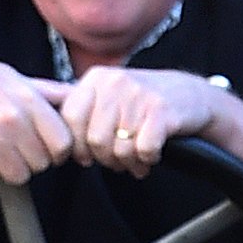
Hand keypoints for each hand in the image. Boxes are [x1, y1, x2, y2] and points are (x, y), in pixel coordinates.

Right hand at [0, 53, 73, 186]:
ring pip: (20, 176)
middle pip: (42, 164)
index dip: (57, 149)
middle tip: (14, 144)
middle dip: (32, 158)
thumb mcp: (13, 77)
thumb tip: (79, 95)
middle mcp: (12, 123)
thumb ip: (47, 92)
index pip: (63, 144)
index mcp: (27, 101)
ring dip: (10, 168)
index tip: (46, 145)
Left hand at [59, 67, 242, 200]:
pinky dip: (148, 160)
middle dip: (106, 159)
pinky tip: (153, 155)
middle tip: (120, 160)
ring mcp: (139, 96)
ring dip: (128, 163)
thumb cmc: (145, 105)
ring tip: (137, 158)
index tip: (88, 156)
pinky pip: (143, 150)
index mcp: (97, 79)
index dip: (76, 145)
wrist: (194, 98)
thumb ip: (81, 113)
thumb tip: (48, 139)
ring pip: (118, 149)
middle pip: (93, 140)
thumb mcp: (110, 98)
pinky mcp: (162, 112)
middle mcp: (115, 82)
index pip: (69, 119)